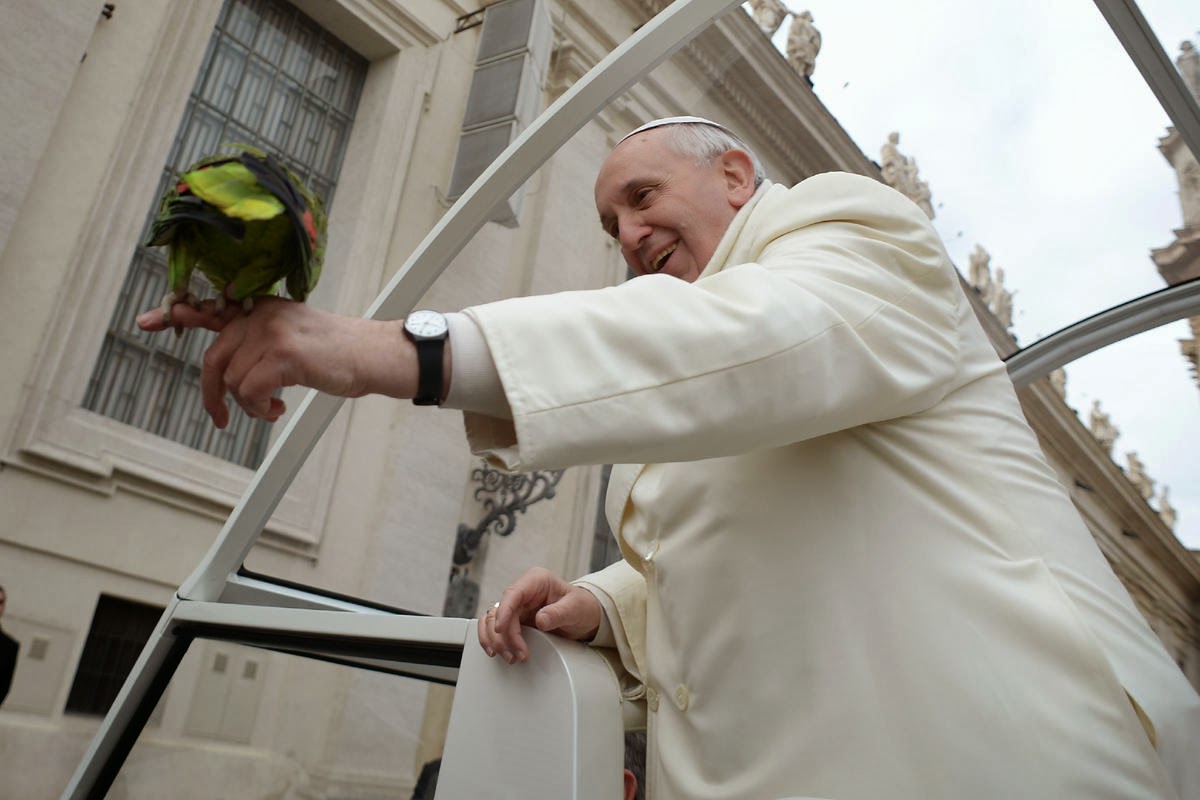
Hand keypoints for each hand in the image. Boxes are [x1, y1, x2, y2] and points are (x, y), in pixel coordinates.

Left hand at [136, 297, 413, 427]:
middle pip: (214, 358)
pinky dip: (259, 409)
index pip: (212, 309)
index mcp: (262, 310)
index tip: (147, 321)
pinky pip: (249, 391)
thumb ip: (257, 342)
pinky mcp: (283, 354)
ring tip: (272, 409)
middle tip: (221, 419)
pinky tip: (278, 410)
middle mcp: (262, 316)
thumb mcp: (291, 337)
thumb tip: (228, 369)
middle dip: (212, 394)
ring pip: (233, 380)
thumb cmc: (336, 354)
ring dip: (249, 406)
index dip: (177, 315)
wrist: (372, 355)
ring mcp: (272, 333)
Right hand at [479, 567, 601, 663]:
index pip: (512, 593)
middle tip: (519, 653)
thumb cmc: (581, 607)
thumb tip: (540, 620)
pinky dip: (493, 640)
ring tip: (511, 657)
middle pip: (500, 611)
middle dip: (505, 635)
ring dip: (497, 640)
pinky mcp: (515, 620)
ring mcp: (517, 606)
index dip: (503, 611)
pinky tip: (498, 651)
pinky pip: (495, 628)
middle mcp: (523, 592)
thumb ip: (558, 613)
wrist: (585, 617)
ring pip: (493, 620)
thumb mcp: (575, 609)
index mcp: (536, 580)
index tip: (501, 629)